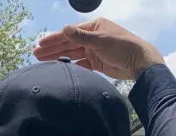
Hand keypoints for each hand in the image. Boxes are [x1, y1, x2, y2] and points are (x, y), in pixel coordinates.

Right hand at [33, 18, 163, 81]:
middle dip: (52, 49)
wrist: (138, 63)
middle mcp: (92, 37)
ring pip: (72, 54)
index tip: (40, 44)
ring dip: (58, 57)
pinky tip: (58, 68)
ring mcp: (93, 50)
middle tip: (36, 54)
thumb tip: (64, 28)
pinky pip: (79, 63)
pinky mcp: (96, 63)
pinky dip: (70, 65)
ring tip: (42, 61)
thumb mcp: (100, 40)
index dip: (54, 39)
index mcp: (93, 27)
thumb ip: (80, 36)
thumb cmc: (122, 47)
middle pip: (68, 43)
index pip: (69, 33)